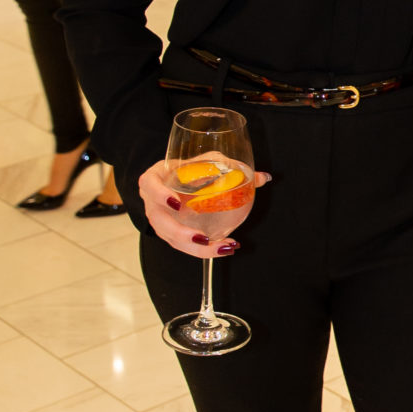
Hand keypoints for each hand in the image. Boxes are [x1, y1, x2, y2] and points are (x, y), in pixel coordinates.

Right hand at [139, 160, 271, 257]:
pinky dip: (202, 250)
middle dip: (180, 234)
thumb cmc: (187, 168)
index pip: (149, 185)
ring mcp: (160, 219)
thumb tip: (264, 178)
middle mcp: (152, 201)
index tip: (176, 202)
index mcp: (155, 178)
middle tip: (202, 239)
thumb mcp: (206, 162)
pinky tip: (223, 248)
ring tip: (222, 248)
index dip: (159, 195)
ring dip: (196, 248)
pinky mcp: (169, 232)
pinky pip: (182, 244)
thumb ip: (231, 167)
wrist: (174, 179)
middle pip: (159, 222)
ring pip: (171, 239)